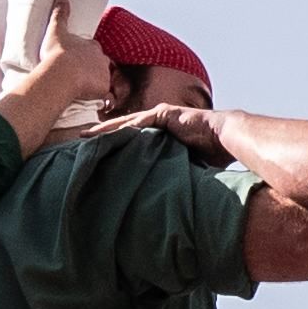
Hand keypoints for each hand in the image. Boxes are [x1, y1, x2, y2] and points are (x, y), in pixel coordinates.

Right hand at [0, 3, 110, 138]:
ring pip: (102, 80)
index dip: (85, 56)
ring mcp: (104, 75)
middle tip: (77, 76)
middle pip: (100, 65)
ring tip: (80, 89)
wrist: (61, 74)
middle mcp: (102, 59)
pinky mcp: (103, 90)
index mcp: (92, 45)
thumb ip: (60, 13)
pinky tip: (87, 98)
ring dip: (94, 83)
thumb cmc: (58, 53)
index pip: (93, 50)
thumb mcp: (56, 30)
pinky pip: (104, 96)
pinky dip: (98, 97)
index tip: (75, 61)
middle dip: (91, 70)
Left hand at [89, 99, 225, 160]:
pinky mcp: (164, 115)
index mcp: (162, 133)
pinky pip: (138, 121)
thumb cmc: (212, 155)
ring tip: (85, 136)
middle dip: (103, 134)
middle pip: (124, 128)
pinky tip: (105, 132)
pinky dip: (122, 127)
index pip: (133, 137)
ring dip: (106, 129)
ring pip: (126, 123)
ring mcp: (161, 116)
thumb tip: (161, 193)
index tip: (97, 150)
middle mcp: (159, 122)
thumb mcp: (185, 165)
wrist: (226, 139)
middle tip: (81, 140)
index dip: (115, 142)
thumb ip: (171, 171)